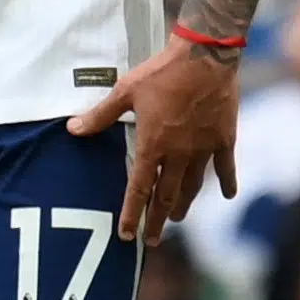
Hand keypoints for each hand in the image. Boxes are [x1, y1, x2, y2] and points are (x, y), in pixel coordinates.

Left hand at [70, 38, 240, 244]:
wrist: (205, 58)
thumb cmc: (162, 73)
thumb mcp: (124, 92)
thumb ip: (99, 115)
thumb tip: (73, 129)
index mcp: (153, 145)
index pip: (139, 188)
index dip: (132, 213)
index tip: (128, 234)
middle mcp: (179, 153)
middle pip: (166, 195)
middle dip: (157, 219)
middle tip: (152, 240)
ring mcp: (204, 147)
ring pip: (193, 185)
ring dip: (184, 204)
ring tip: (177, 218)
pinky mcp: (225, 138)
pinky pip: (225, 166)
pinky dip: (226, 182)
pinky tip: (227, 196)